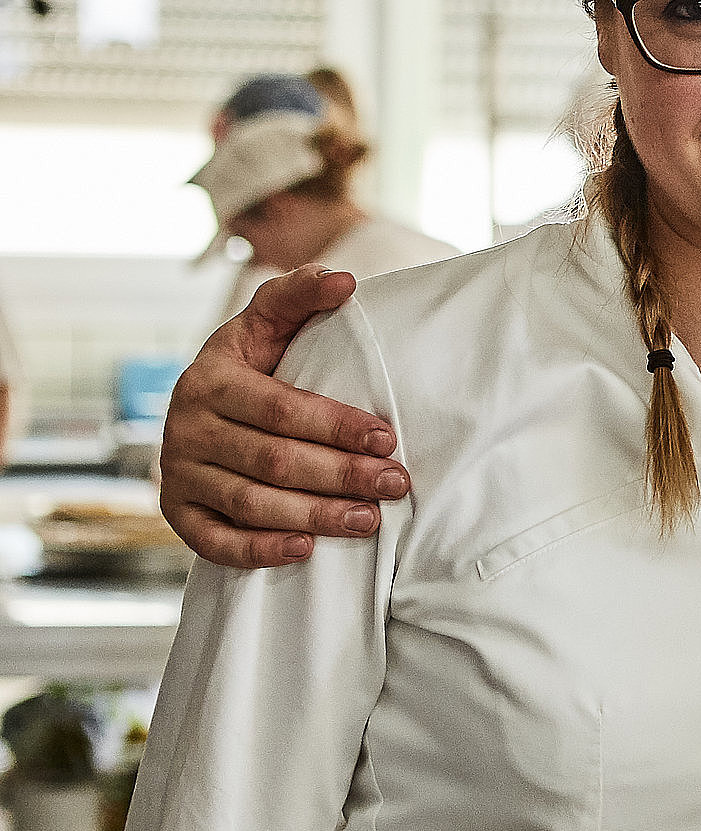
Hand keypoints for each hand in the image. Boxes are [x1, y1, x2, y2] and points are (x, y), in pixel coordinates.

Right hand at [160, 268, 408, 569]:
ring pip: (251, 504)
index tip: (388, 438)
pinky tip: (305, 549)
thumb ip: (300, 295)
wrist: (202, 404)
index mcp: (210, 380)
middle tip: (394, 483)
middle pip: (273, 460)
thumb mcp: (267, 321)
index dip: (337, 426)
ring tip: (368, 520)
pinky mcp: (177, 512)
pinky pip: (214, 541)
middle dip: (341, 474)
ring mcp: (179, 473)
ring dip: (314, 515)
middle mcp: (186, 428)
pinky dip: (259, 550)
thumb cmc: (252, 361)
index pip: (281, 409)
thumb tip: (344, 280)